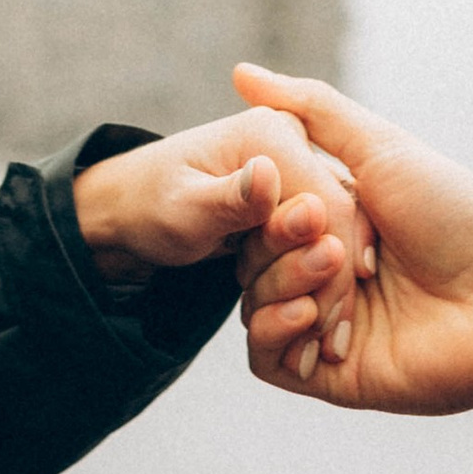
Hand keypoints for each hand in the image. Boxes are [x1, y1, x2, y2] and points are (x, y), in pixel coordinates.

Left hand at [73, 109, 365, 315]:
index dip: (332, 265)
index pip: (329, 205)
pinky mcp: (296, 197)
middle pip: (340, 222)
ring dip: (322, 286)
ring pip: (335, 236)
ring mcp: (298, 170)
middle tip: (316, 340)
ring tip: (307, 336)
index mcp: (271, 132)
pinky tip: (305, 318)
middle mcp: (294, 143)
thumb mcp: (182, 210)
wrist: (132, 211)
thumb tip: (268, 176)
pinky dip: (314, 280)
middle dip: (327, 282)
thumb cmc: (147, 206)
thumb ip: (228, 198)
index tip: (316, 318)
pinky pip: (321, 241)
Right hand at [229, 65, 472, 409]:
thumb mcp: (381, 146)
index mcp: (334, 226)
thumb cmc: (457, 214)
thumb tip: (241, 72)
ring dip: (281, 284)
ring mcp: (327, 327)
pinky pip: (266, 362)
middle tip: (324, 237)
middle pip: (252, 262)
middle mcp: (327, 277)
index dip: (268, 208)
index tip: (302, 198)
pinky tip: (309, 314)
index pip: (262, 217)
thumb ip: (312, 109)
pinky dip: (274, 333)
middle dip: (277, 247)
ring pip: (254, 308)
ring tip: (334, 270)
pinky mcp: (333, 376)